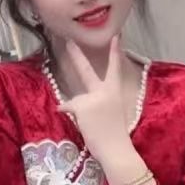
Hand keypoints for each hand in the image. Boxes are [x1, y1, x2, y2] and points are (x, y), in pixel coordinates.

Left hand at [57, 37, 129, 163]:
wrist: (116, 148)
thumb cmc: (115, 134)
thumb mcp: (109, 112)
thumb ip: (94, 102)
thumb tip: (69, 103)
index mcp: (115, 91)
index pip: (115, 68)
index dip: (115, 51)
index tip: (116, 36)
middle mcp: (105, 90)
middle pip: (87, 71)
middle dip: (76, 55)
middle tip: (68, 41)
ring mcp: (93, 97)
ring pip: (77, 101)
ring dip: (81, 113)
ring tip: (94, 125)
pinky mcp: (83, 106)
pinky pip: (69, 107)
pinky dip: (68, 113)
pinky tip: (77, 121)